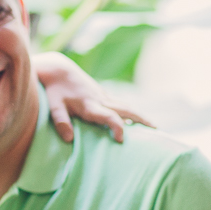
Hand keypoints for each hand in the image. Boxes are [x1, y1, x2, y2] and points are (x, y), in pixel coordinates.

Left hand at [32, 51, 153, 143]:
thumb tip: (69, 139)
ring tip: (153, 127)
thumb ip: (61, 122)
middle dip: (141, 119)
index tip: (121, 139)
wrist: (59, 70)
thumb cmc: (55, 90)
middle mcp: (100, 100)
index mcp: (89, 105)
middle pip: (126, 109)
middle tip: (156, 131)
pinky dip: (131, 111)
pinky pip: (120, 103)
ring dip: (140, 115)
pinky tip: (135, 120)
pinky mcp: (102, 94)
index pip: (108, 116)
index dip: (116, 127)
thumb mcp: (54, 106)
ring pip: (126, 105)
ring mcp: (103, 96)